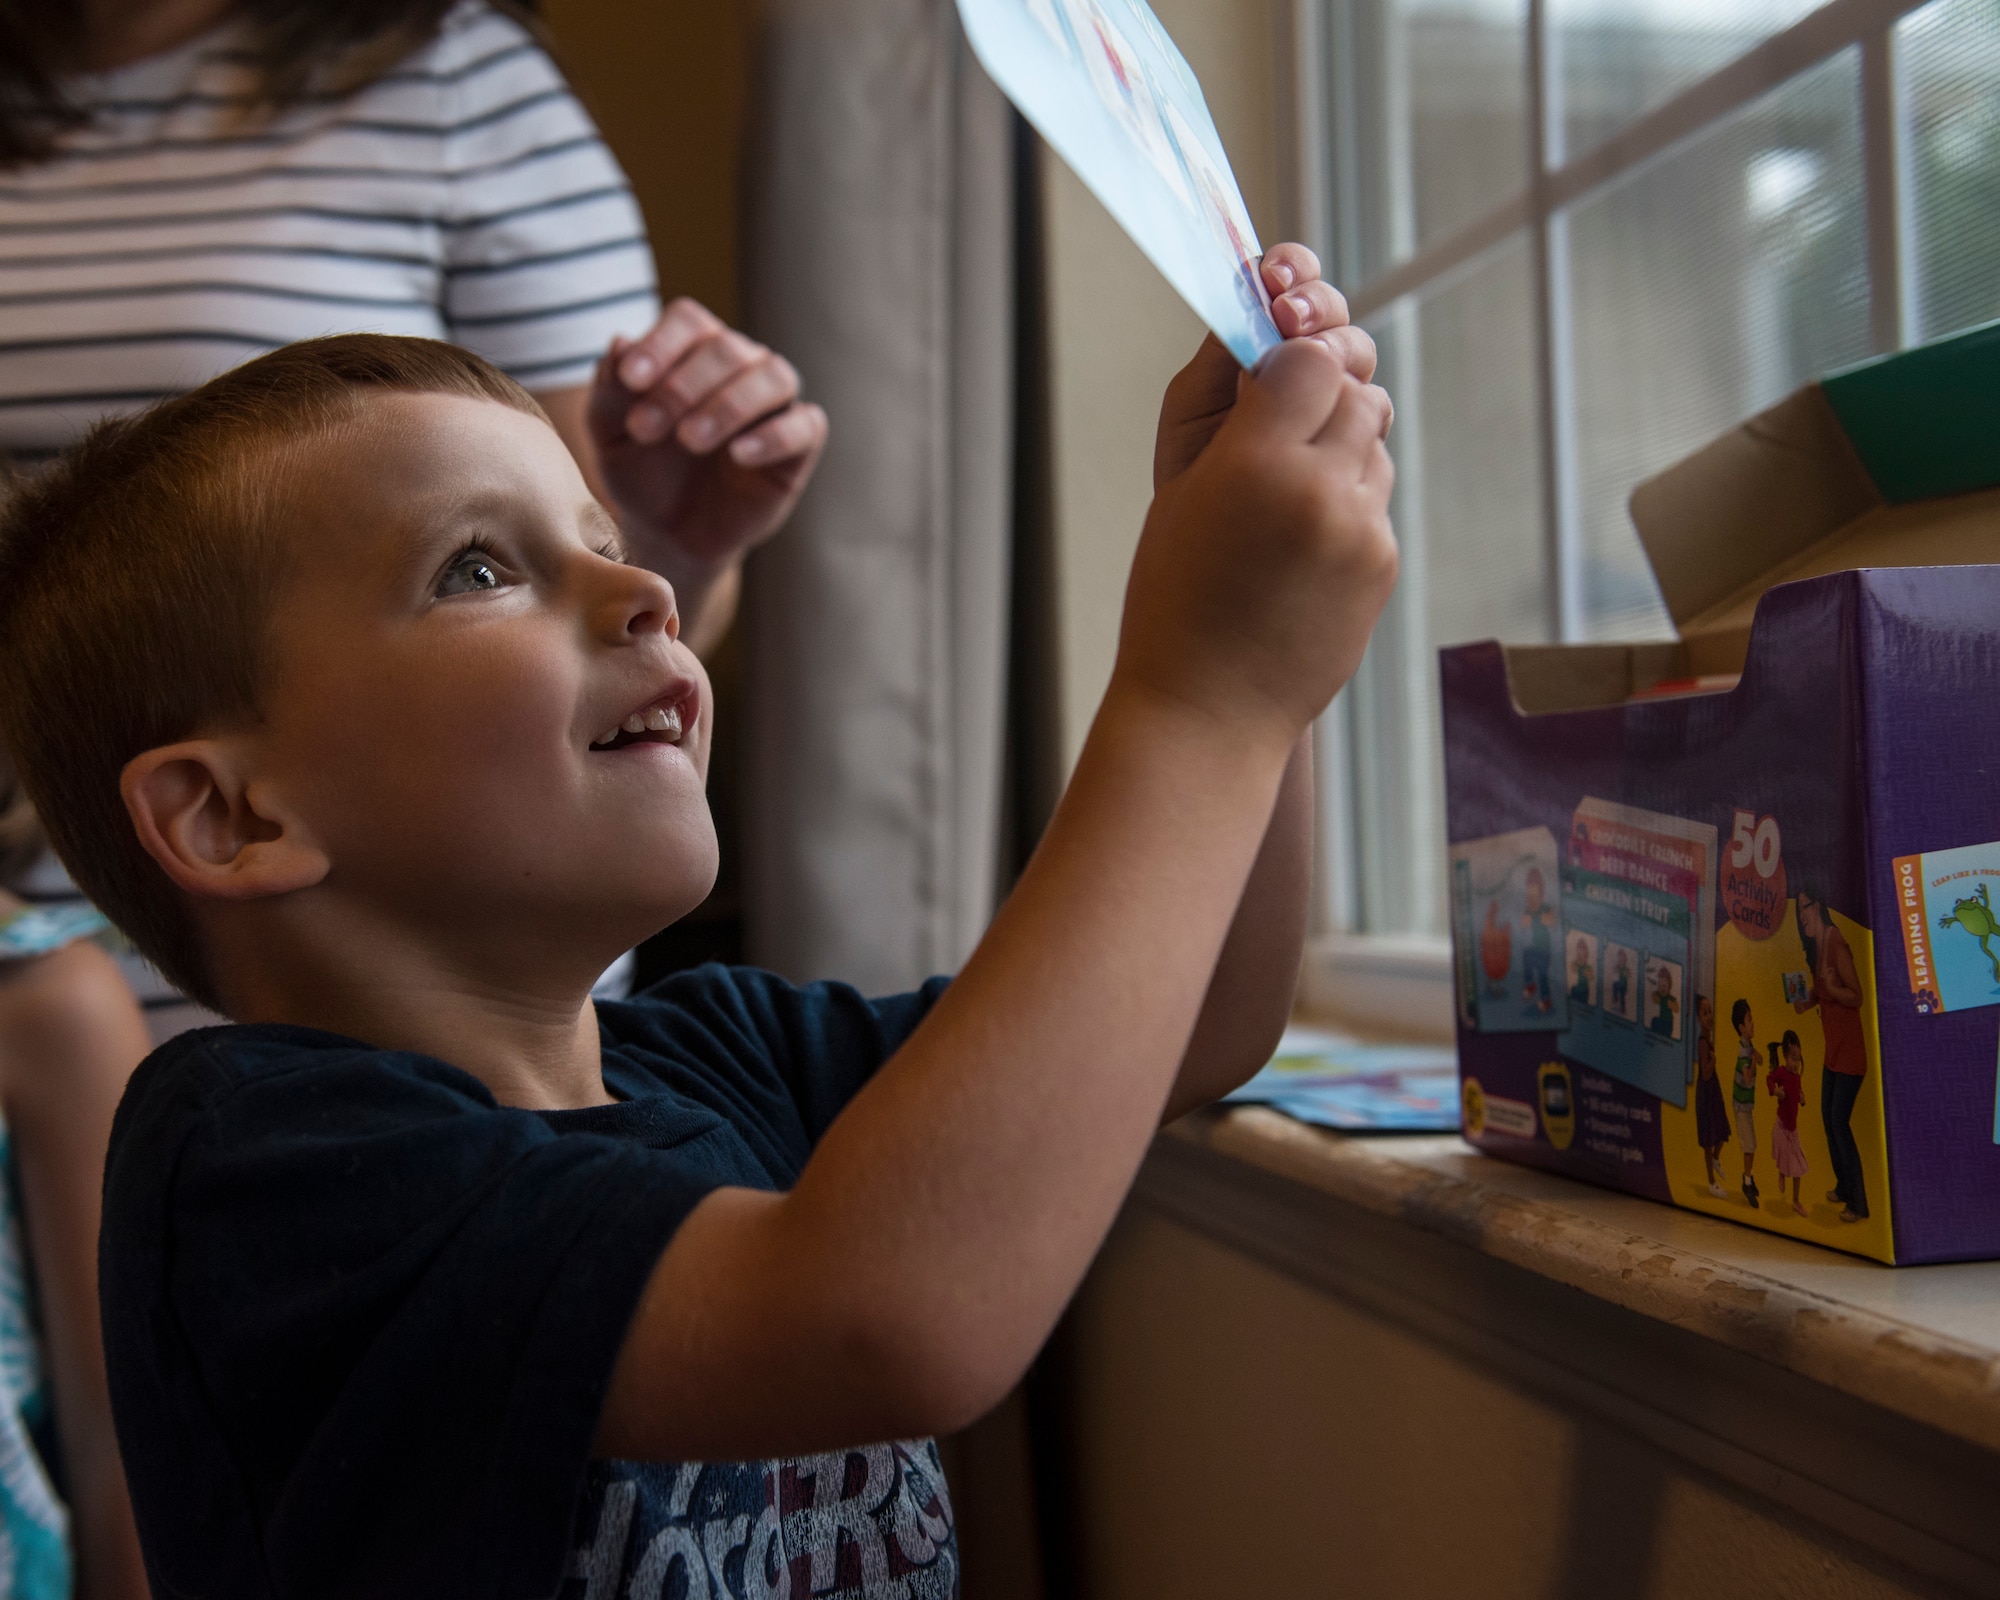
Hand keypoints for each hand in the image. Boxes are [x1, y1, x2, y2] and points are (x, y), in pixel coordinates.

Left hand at [586, 299, 828, 572]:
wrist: (669, 532)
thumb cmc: (641, 471)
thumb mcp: (610, 435)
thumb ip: (609, 391)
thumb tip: (621, 343)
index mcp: (694, 349)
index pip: (689, 320)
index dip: (661, 344)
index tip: (631, 381)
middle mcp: (741, 365)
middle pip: (727, 348)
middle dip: (682, 387)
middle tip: (645, 430)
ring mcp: (775, 403)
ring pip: (774, 376)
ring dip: (729, 405)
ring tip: (690, 440)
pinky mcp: (799, 446)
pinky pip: (806, 425)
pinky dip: (774, 435)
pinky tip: (738, 454)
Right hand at [1118, 335, 1397, 741]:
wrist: (1207, 709)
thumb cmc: (1173, 600)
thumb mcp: (1180, 491)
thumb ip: (1231, 412)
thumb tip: (1272, 343)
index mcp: (1252, 464)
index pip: (1309, 357)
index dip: (1290, 359)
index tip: (1268, 378)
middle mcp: (1319, 490)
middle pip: (1354, 388)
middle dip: (1322, 394)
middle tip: (1281, 425)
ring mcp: (1360, 530)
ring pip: (1374, 439)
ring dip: (1340, 445)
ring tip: (1286, 494)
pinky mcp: (1383, 563)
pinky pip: (1376, 498)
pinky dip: (1346, 502)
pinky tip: (1300, 545)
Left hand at [1155, 243, 1377, 490]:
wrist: (1209, 537)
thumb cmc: (1196, 464)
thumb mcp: (1193, 400)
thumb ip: (1225, 349)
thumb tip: (1255, 297)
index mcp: (1261, 339)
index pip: (1289, 280)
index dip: (1291, 269)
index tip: (1275, 279)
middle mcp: (1303, 361)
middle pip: (1331, 310)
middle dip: (1315, 305)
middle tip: (1289, 318)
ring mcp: (1333, 398)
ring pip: (1356, 354)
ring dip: (1337, 352)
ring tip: (1311, 365)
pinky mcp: (1358, 438)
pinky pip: (1372, 410)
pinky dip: (1356, 407)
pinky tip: (1333, 416)